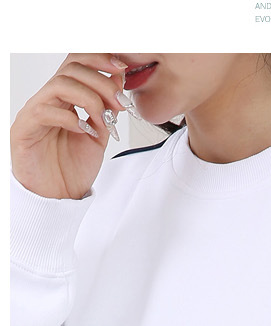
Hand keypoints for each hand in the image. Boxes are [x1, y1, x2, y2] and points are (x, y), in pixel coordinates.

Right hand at [10, 53, 129, 199]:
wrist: (56, 198)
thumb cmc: (72, 168)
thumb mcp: (99, 137)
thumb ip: (106, 112)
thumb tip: (118, 82)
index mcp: (66, 99)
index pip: (78, 65)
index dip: (100, 60)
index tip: (123, 69)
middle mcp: (49, 101)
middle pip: (71, 69)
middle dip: (101, 81)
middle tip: (118, 102)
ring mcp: (35, 113)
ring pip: (60, 85)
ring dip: (89, 99)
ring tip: (102, 119)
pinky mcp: (24, 130)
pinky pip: (45, 111)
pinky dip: (70, 118)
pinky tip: (84, 130)